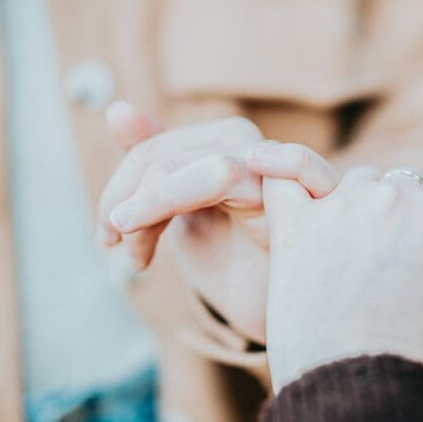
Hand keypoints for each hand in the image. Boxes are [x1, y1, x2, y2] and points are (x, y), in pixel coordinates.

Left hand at [98, 101, 338, 342]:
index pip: (157, 150)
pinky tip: (234, 198)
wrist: (271, 312)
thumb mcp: (181, 214)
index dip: (119, 188)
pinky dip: (272, 168)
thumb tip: (117, 109)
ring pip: (215, 170)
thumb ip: (155, 163)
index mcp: (223, 146)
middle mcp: (255, 149)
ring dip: (161, 207)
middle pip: (173, 160)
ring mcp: (286, 171)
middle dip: (132, 203)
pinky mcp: (317, 195)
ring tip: (138, 256)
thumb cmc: (233, 261)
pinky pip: (300, 164)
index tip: (105, 237)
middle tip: (114, 246)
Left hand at [262, 166, 422, 391]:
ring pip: (351, 184)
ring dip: (350, 209)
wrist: (360, 390)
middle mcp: (399, 197)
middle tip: (380, 267)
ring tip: (342, 262)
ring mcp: (345, 205)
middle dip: (394, 218)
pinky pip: (281, 181)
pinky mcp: (296, 223)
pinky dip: (282, 180)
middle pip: (398, 187)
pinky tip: (286, 199)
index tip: (422, 259)